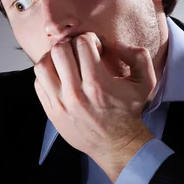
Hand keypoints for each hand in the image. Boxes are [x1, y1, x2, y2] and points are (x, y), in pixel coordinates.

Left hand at [34, 32, 155, 181]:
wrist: (115, 144)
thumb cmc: (128, 112)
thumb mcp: (145, 83)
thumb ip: (139, 56)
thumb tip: (116, 44)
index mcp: (97, 84)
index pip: (82, 43)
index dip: (89, 40)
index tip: (94, 48)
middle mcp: (75, 93)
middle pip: (59, 50)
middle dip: (70, 45)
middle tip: (78, 52)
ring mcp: (60, 103)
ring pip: (42, 65)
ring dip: (53, 58)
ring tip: (65, 62)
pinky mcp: (51, 111)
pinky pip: (38, 82)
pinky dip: (47, 74)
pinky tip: (59, 77)